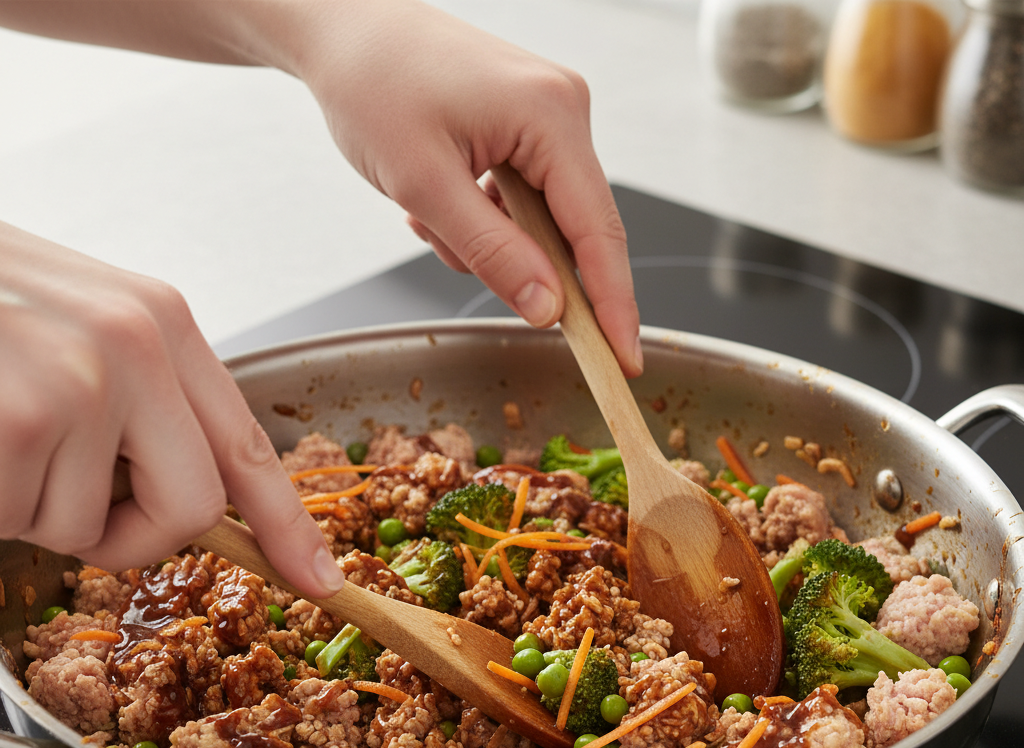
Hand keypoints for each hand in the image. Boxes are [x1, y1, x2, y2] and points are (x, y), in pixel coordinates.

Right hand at [0, 222, 345, 595]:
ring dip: (30, 506)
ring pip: (86, 528)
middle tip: (63, 498)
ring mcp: (78, 383)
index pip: (247, 447)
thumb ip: (144, 403)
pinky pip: (21, 522)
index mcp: (162, 323)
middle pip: (193, 509)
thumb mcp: (80, 327)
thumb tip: (194, 500)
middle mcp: (135, 348)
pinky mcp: (18, 421)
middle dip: (131, 533)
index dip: (287, 525)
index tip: (319, 578)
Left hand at [294, 1, 641, 375]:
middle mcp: (563, 112)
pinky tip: (439, 200)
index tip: (624, 360)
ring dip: (487, 241)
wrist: (342, 25)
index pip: (598, 232)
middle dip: (524, 265)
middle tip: (471, 266)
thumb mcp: (426, 184)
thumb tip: (549, 309)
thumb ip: (493, 252)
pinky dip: (482, 219)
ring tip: (427, 212)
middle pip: (575, 230)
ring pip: (540, 223)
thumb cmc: (373, 82)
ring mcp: (547, 118)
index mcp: (552, 115)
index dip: (612, 305)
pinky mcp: (526, 128)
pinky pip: (521, 202)